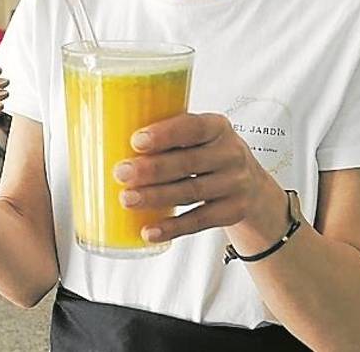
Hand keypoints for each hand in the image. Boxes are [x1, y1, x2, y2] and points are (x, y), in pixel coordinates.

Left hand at [113, 113, 286, 243]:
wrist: (251, 186)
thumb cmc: (207, 154)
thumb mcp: (198, 137)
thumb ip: (168, 136)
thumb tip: (108, 139)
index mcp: (217, 126)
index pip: (193, 127)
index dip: (165, 134)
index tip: (136, 141)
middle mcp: (230, 153)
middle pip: (188, 162)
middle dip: (151, 169)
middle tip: (121, 173)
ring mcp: (235, 184)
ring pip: (190, 192)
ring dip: (156, 197)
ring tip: (127, 199)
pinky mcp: (232, 212)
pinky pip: (199, 221)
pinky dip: (172, 228)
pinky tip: (149, 231)